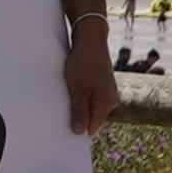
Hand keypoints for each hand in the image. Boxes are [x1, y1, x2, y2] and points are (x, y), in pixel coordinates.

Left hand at [63, 11, 116, 136]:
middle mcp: (111, 99)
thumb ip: (79, 111)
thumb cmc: (84, 64)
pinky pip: (90, 97)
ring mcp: (107, 91)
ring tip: (66, 98)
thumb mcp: (78, 90)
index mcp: (107, 103)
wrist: (90, 40)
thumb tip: (79, 132)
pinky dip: (80, 96)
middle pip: (91, 117)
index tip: (63, 131)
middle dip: (77, 117)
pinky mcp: (101, 84)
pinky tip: (71, 91)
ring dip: (78, 105)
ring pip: (90, 106)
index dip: (78, 129)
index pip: (92, 127)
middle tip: (61, 114)